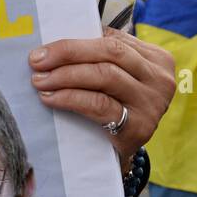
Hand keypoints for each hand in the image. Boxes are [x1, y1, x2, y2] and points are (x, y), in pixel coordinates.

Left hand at [29, 29, 175, 169]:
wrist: (119, 156)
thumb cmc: (114, 110)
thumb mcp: (117, 79)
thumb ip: (100, 58)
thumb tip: (59, 43)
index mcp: (156, 59)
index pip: (112, 40)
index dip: (75, 41)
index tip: (44, 48)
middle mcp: (159, 79)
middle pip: (110, 53)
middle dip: (68, 53)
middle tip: (37, 60)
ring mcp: (152, 103)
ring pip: (105, 76)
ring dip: (66, 75)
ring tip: (40, 80)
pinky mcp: (139, 127)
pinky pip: (99, 104)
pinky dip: (71, 98)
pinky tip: (50, 98)